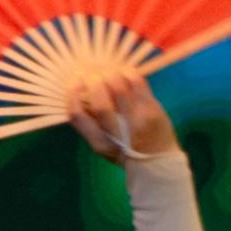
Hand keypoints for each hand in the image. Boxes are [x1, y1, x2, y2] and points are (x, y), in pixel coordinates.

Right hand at [55, 63, 180, 164]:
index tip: (74, 81)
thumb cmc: (125, 150)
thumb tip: (79, 90)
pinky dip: (127, 72)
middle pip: (100, 102)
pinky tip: (123, 72)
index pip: (77, 115)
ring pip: (119, 88)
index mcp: (99, 143)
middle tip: (91, 73)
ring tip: (106, 70)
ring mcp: (137, 121)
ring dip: (109, 73)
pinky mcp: (152, 109)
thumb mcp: (101, 143)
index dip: (72, 94)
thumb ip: (89, 122)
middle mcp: (117, 133)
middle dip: (92, 82)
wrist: (158, 160)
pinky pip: (137, 83)